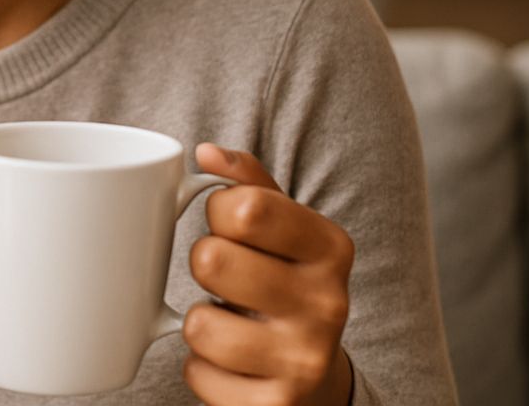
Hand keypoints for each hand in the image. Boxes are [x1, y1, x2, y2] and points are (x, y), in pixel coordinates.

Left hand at [182, 145, 354, 405]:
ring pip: (198, 324)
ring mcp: (305, 360)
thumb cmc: (284, 283)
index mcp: (330, 248)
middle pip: (211, 260)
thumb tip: (207, 152)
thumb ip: (247, 183)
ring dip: (200, 322)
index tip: (232, 227)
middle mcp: (328, 303)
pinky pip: (198, 373)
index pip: (243, 206)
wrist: (317, 377)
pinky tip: (233, 363)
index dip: (218, 213)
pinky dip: (202, 368)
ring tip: (231, 322)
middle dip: (205, 265)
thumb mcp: (281, 229)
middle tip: (228, 278)